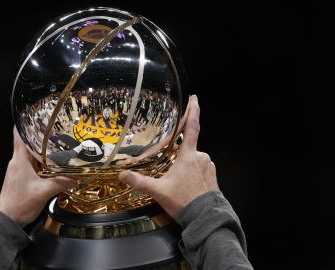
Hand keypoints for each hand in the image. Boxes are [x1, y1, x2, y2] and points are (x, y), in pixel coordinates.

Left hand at [0, 128, 77, 226]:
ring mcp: (19, 171)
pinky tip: (53, 168)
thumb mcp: (43, 192)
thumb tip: (75, 178)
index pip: (19, 135)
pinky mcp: (21, 179)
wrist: (8, 220)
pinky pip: (33, 167)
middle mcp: (17, 163)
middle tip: (56, 132)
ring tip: (58, 148)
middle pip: (29, 144)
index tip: (34, 114)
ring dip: (43, 152)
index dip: (25, 123)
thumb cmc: (19, 204)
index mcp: (19, 160)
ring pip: (32, 156)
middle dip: (41, 137)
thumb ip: (61, 183)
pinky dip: (42, 164)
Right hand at [118, 95, 218, 217]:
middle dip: (180, 151)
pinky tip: (186, 184)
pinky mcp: (212, 177)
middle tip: (171, 160)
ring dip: (186, 164)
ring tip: (177, 178)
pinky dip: (193, 172)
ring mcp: (208, 167)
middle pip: (189, 146)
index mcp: (188, 156)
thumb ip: (140, 182)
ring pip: (194, 159)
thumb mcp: (159, 191)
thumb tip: (123, 175)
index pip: (192, 127)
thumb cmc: (184, 202)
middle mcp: (201, 158)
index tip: (194, 98)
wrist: (206, 218)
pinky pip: (200, 169)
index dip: (193, 111)